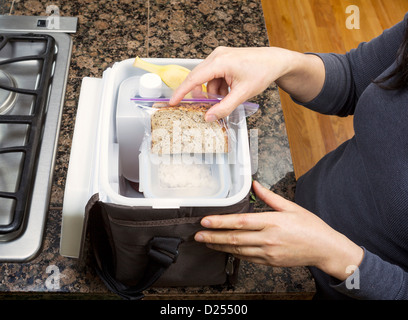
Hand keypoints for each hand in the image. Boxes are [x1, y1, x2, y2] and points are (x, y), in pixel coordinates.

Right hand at [169, 46, 295, 120]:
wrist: (275, 61)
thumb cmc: (262, 72)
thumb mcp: (242, 94)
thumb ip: (224, 107)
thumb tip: (209, 117)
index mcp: (220, 62)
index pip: (194, 78)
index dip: (182, 91)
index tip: (173, 102)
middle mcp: (217, 56)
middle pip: (198, 78)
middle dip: (202, 94)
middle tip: (206, 107)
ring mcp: (220, 56)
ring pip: (207, 79)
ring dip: (213, 92)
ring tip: (228, 97)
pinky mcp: (223, 59)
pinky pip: (214, 76)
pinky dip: (219, 86)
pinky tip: (230, 90)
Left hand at [194, 181, 363, 280]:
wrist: (325, 249)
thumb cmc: (310, 227)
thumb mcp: (291, 207)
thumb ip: (269, 196)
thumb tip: (254, 184)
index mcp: (272, 222)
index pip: (240, 222)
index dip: (220, 222)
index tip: (205, 221)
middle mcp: (268, 239)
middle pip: (234, 238)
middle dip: (213, 237)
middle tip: (198, 235)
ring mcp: (268, 253)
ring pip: (238, 250)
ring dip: (220, 247)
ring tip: (206, 242)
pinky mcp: (270, 262)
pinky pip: (247, 258)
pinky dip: (234, 254)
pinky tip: (225, 250)